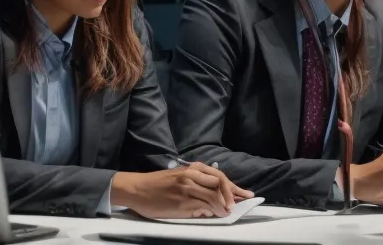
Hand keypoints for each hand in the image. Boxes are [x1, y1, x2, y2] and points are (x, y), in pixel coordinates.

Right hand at [113, 163, 250, 217]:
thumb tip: (215, 198)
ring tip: (226, 213)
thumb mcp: (179, 177)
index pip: (220, 176)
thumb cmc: (157, 184)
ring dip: (223, 206)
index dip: (234, 187)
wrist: (137, 189)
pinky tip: (213, 214)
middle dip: (232, 196)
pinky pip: (203, 207)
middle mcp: (191, 176)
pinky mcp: (181, 203)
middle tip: (236, 206)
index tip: (246, 195)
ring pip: (214, 197)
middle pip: (220, 184)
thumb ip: (197, 184)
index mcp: (192, 168)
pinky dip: (211, 211)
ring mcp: (187, 189)